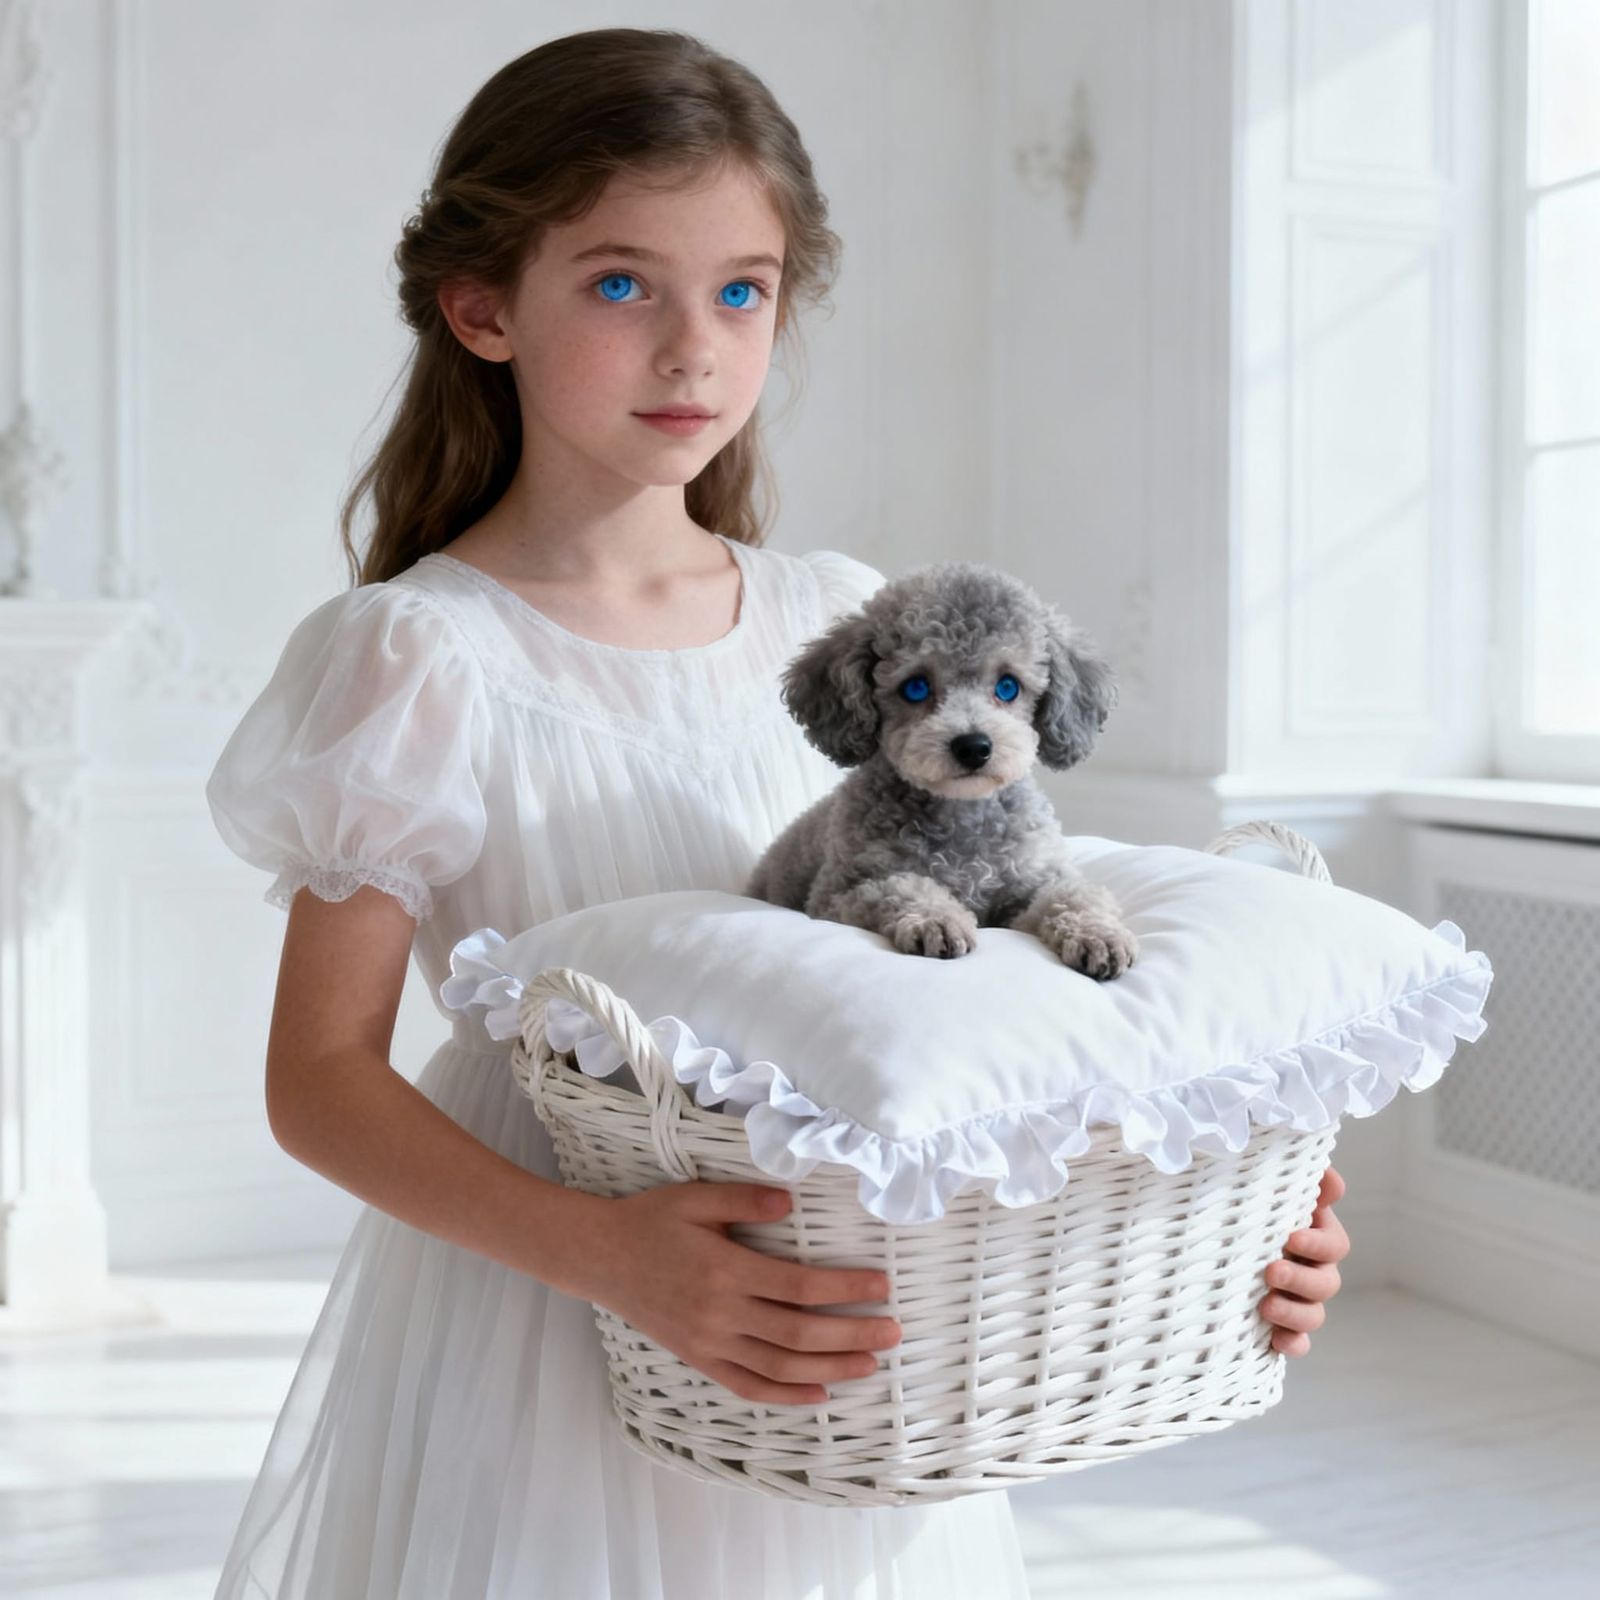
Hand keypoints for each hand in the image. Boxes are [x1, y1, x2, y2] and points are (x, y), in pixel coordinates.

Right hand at [577, 1181, 901, 1406]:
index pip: (799, 1286)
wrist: (600, 1257)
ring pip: (780, 1367)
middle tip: (894, 1330)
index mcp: (725, 1270)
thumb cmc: (652, 1220)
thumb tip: (791, 1203)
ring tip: (870, 1363)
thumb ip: (743, 1199)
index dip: (844, 1289)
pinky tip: (819, 1393)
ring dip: (831, 1368)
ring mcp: (710, 1343)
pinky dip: (786, 1395)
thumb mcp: (695, 1197)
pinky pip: (748, 1385)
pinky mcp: (700, 1359)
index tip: (882, 1286)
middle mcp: (721, 1313)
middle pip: (799, 1333)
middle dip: (852, 1334)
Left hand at [1259, 1163, 1348, 1356]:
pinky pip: (1298, 1342)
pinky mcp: (1282, 1326)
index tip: (1292, 1237)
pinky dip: (1293, 1343)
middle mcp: (1312, 1271)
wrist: (1214, 1240)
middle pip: (1326, 1283)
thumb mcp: (1265, 1188)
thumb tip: (1332, 1180)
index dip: (1318, 1244)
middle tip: (1271, 1272)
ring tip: (1265, 1306)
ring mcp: (1299, 1301)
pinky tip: (1277, 1342)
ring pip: (1314, 1315)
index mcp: (1312, 1237)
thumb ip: (1300, 1179)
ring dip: (1295, 1313)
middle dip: (1300, 1279)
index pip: (1334, 1245)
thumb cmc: (1245, 1208)